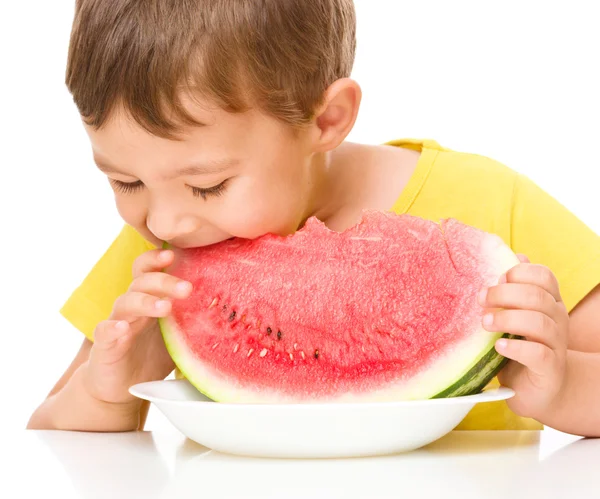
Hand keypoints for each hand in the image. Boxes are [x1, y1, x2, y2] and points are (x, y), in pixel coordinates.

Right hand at [84, 249, 192, 404]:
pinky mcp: (104, 346)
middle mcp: (132, 306)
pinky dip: (112, 328)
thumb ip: (195, 321)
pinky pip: (104, 332)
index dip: (156, 259)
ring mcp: (117, 323)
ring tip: (165, 307)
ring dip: (146, 302)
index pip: (148, 270)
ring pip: (126, 303)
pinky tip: (121, 328)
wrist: (121, 388)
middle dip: (164, 281)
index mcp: (149, 299)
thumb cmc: (152, 355)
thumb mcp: (178, 335)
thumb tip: (230, 311)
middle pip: (142, 283)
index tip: (173, 254)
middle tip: (187, 288)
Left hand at [479, 254, 568, 419]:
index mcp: (549, 302)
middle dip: (505, 294)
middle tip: (481, 300)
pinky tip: (498, 346)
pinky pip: (539, 354)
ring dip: (507, 319)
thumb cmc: (521, 347)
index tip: (495, 279)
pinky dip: (516, 347)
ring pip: (539, 323)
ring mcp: (557, 345)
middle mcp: (557, 320)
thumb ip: (512, 290)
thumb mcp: (514, 316)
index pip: (544, 276)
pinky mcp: (550, 369)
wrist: (539, 390)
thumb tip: (512, 255)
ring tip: (485, 323)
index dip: (519, 273)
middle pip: (537, 296)